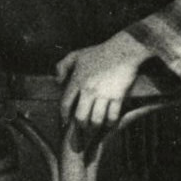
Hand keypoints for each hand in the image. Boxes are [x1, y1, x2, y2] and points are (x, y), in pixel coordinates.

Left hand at [56, 32, 149, 146]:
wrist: (123, 50)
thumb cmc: (99, 52)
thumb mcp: (75, 55)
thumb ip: (62, 67)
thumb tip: (57, 81)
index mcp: (77, 81)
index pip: (65, 103)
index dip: (64, 115)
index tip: (65, 122)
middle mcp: (88, 90)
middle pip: (80, 116)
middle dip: (79, 126)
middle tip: (81, 130)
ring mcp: (104, 94)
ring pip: (96, 119)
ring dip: (94, 128)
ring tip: (93, 130)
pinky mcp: (118, 97)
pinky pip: (113, 116)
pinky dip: (110, 123)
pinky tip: (109, 124)